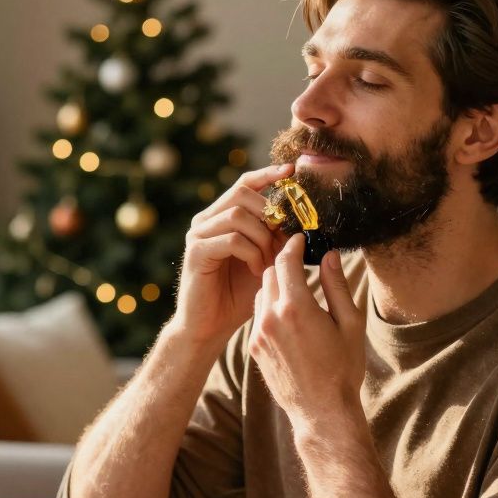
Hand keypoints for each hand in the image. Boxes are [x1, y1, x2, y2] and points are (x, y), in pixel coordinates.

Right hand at [171, 163, 293, 348]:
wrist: (210, 326)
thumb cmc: (238, 295)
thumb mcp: (264, 260)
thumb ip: (276, 239)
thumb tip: (301, 222)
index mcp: (221, 217)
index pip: (244, 183)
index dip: (268, 174)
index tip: (292, 171)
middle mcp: (206, 220)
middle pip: (242, 194)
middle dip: (270, 215)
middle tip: (282, 242)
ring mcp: (198, 235)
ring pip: (239, 215)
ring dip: (263, 238)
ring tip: (270, 262)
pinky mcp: (196, 252)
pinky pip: (232, 239)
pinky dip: (252, 253)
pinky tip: (258, 271)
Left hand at [248, 234, 366, 426]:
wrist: (322, 412)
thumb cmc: (343, 368)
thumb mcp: (349, 324)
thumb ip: (336, 286)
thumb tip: (329, 255)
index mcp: (297, 307)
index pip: (285, 260)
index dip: (293, 245)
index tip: (301, 239)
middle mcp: (272, 317)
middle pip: (270, 273)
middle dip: (283, 262)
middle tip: (298, 258)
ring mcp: (259, 334)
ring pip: (261, 293)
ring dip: (276, 284)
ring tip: (295, 287)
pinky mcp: (254, 348)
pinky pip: (258, 315)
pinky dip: (270, 306)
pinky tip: (288, 314)